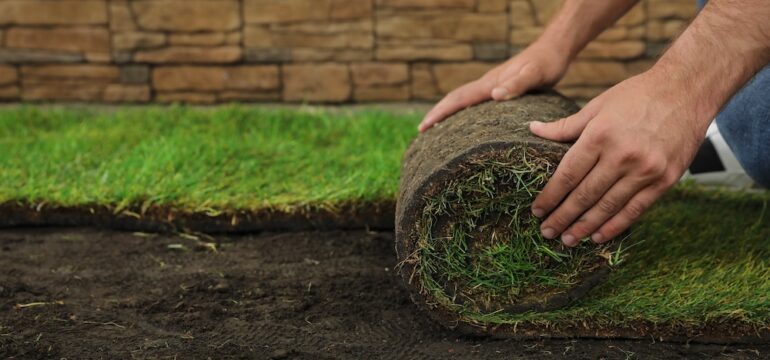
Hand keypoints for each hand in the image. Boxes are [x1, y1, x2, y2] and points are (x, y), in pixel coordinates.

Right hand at [419, 42, 570, 131]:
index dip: (439, 112)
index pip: (458, 99)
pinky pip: (475, 102)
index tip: (423, 126)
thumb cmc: (547, 63)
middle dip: (437, 114)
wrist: (554, 49)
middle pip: (455, 99)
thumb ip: (517, 85)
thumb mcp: (535, 75)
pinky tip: (466, 122)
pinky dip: (463, 111)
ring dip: (447, 112)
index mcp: (490, 84)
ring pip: (463, 100)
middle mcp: (487, 84)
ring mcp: (492, 86)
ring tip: (436, 129)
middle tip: (421, 131)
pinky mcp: (500, 89)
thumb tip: (495, 96)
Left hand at [529, 71, 709, 245]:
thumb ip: (565, 126)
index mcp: (600, 135)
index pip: (568, 175)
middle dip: (562, 217)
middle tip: (546, 232)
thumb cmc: (637, 95)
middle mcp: (622, 155)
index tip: (537, 211)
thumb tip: (533, 129)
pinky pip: (635, 209)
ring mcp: (645, 170)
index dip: (550, 196)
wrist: (687, 90)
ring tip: (568, 240)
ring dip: (585, 226)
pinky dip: (615, 225)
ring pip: (608, 207)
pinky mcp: (665, 180)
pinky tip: (598, 236)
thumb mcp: (597, 105)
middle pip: (585, 195)